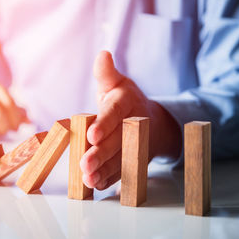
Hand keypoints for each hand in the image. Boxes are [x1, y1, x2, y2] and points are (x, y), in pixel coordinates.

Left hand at [80, 51, 181, 189]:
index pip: (114, 113)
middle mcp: (131, 125)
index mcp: (126, 104)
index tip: (92, 134)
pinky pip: (121, 171)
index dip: (104, 124)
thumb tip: (103, 54)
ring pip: (119, 159)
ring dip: (104, 170)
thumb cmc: (127, 99)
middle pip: (116, 140)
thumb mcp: (118, 83)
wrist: (152, 122)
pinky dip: (109, 179)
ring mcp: (132, 145)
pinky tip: (95, 185)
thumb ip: (106, 73)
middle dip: (101, 153)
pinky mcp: (131, 160)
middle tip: (85, 163)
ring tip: (88, 178)